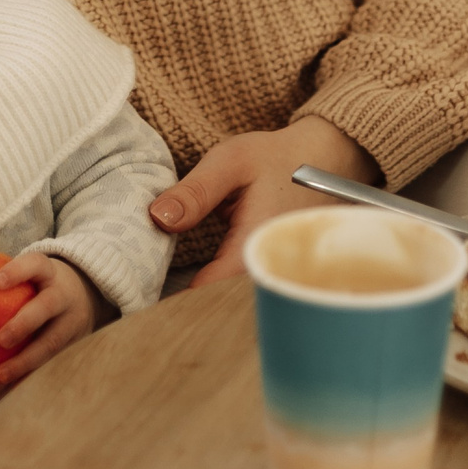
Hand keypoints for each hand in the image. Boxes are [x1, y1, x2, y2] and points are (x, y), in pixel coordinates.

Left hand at [0, 252, 98, 385]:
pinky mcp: (72, 345)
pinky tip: (9, 386)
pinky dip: (30, 374)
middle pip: (48, 306)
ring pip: (52, 342)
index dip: (17, 271)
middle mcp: (63, 295)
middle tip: (1, 339)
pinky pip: (51, 361)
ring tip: (1, 375)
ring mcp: (71, 321)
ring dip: (26, 360)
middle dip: (25, 323)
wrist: (85, 293)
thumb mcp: (29, 272)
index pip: (35, 264)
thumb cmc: (37, 283)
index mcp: (48, 272)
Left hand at [148, 116, 380, 287]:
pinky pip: (244, 292)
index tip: (144, 303)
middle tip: (150, 308)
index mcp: (257, 242)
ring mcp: (275, 272)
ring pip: (235, 303)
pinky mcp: (273, 271)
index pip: (211, 291)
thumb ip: (195, 191)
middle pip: (224, 305)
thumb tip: (157, 218)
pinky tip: (198, 292)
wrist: (323, 159)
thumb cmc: (276, 158)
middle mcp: (270, 266)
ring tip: (168, 306)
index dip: (177, 302)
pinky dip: (220, 293)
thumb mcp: (231, 161)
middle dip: (189, 310)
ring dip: (205, 303)